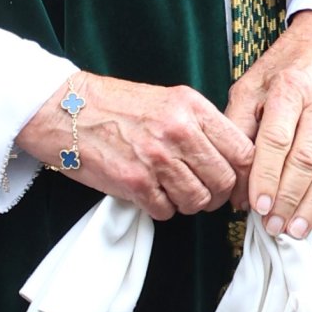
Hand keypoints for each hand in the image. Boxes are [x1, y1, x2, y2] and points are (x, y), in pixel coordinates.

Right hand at [15, 72, 254, 219]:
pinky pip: (167, 211)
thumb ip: (200, 125)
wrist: (68, 108)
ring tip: (173, 191)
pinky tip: (150, 192)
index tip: (234, 181)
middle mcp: (179, 130)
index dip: (243, 173)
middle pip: (224, 181)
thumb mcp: (168, 99)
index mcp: (191, 106)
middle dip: (217, 194)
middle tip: (203, 191)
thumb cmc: (118, 105)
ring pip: (198, 200)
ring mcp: (157, 157)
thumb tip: (232, 159)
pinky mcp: (135, 182)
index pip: (242, 150)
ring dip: (188, 203)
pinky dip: (162, 208)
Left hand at [226, 12, 311, 235]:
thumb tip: (234, 178)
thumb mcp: (254, 83)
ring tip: (297, 228)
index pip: (276, 141)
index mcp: (291, 88)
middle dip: (287, 198)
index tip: (256, 205)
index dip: (266, 176)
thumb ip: (238, 125)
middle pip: (305, 159)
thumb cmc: (288, 64)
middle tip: (273, 226)